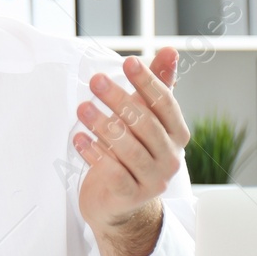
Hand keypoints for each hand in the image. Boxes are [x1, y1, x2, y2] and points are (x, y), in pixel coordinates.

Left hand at [73, 48, 189, 255]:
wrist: (121, 204)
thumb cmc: (133, 153)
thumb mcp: (145, 118)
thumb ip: (157, 85)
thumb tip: (169, 51)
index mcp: (177, 135)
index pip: (165, 104)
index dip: (148, 82)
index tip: (128, 61)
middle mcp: (170, 158)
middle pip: (144, 123)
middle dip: (118, 99)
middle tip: (96, 80)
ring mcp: (152, 180)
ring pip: (126, 147)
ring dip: (102, 124)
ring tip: (82, 107)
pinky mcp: (130, 196)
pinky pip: (111, 171)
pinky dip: (94, 153)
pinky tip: (79, 138)